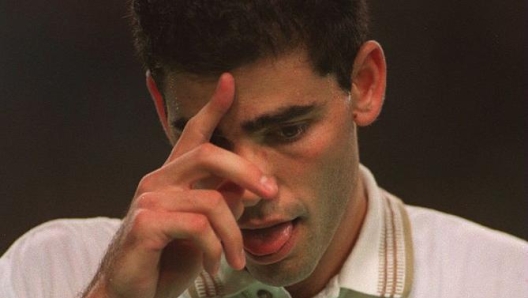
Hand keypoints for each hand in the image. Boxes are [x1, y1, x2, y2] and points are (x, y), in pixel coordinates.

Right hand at [83, 73, 276, 297]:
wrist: (132, 292)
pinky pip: (198, 227)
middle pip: (209, 154)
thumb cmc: (168, 258)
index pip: (193, 133)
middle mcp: (159, 179)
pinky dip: (214, 249)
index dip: (213, 107)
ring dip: (233, 235)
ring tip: (235, 259)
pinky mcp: (145, 222)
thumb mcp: (203, 229)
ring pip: (213, 201)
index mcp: (174, 177)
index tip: (230, 82)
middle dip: (247, 171)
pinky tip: (211, 264)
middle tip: (271, 192)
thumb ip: (221, 204)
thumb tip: (249, 191)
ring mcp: (150, 198)